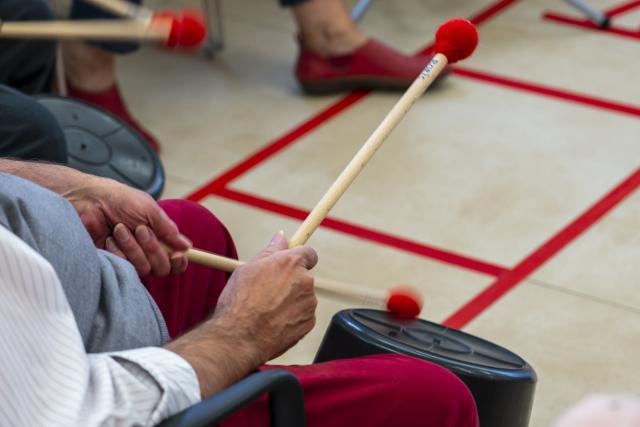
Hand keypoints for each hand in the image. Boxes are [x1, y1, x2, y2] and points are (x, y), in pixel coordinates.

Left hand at [64, 176, 190, 276]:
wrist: (88, 201)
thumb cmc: (119, 200)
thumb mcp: (149, 209)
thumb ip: (168, 229)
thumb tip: (186, 245)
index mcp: (159, 238)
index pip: (176, 261)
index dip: (180, 262)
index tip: (177, 255)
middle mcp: (147, 251)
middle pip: (163, 268)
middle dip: (152, 248)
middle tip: (140, 229)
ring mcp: (131, 258)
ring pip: (144, 268)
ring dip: (132, 246)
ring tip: (118, 229)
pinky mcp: (114, 263)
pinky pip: (124, 266)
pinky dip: (117, 250)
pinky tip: (109, 238)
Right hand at [213, 231, 318, 362]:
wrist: (240, 337)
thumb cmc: (239, 301)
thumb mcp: (248, 268)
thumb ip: (271, 251)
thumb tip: (281, 236)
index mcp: (291, 263)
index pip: (308, 253)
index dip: (299, 258)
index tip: (291, 264)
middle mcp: (305, 280)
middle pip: (304, 277)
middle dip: (290, 282)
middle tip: (268, 292)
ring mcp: (309, 303)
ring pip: (303, 297)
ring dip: (290, 301)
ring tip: (267, 310)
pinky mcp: (309, 323)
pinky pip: (302, 315)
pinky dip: (291, 317)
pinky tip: (273, 322)